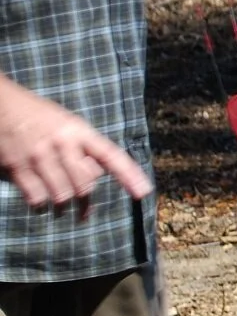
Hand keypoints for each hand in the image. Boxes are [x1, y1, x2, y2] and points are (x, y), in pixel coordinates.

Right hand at [0, 76, 152, 215]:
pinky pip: (37, 198)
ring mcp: (39, 156)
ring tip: (62, 207)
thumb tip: (96, 176)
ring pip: (62, 195)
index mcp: (80, 131)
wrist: (4, 106)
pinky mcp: (18, 168)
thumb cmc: (42, 118)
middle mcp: (63, 143)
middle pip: (85, 184)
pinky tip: (41, 201)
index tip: (143, 192)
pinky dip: (41, 205)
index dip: (129, 175)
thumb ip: (84, 148)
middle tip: (84, 209)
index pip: (111, 155)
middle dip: (86, 200)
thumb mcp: (70, 124)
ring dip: (64, 206)